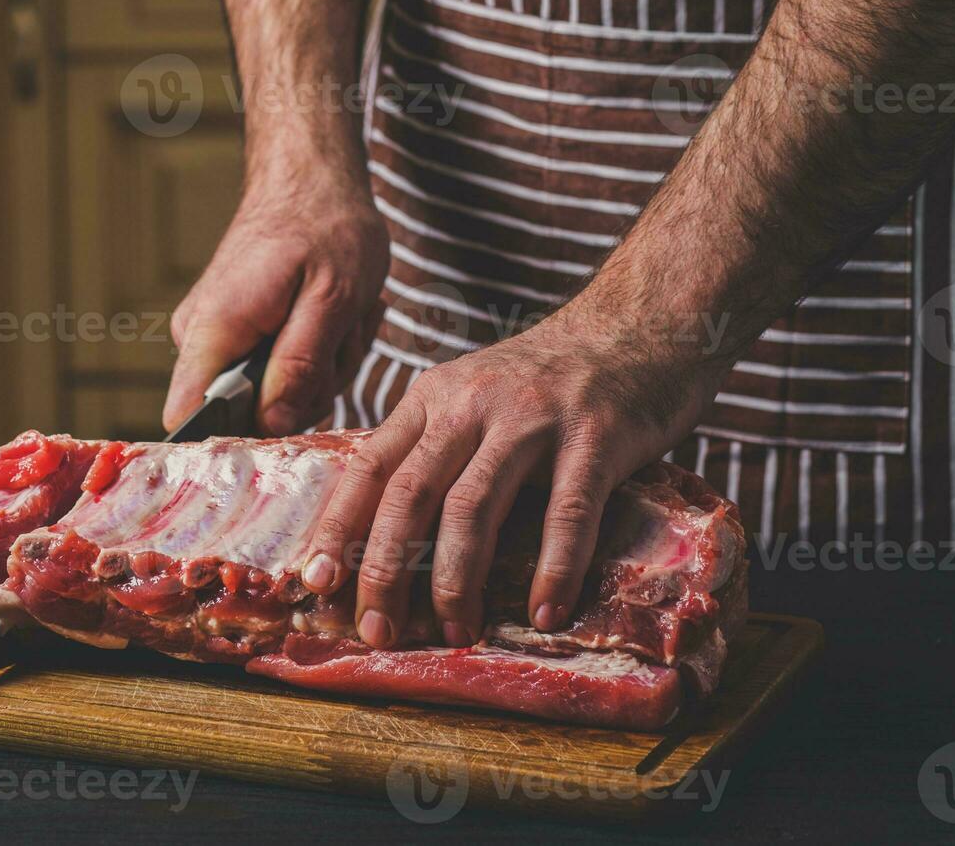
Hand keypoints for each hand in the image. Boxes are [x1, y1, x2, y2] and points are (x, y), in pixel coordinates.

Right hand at [163, 150, 388, 435]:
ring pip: (277, 396)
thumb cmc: (325, 226)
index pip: (188, 417)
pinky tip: (332, 315)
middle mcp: (202, 340)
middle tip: (341, 332)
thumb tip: (271, 426)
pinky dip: (319, 352)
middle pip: (252, 414)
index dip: (240, 437)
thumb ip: (301, 364)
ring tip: (340, 314)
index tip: (296, 411)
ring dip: (325, 365)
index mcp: (214, 330)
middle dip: (312, 386)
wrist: (310, 179)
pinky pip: (281, 372)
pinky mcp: (239, 338)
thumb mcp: (332, 298)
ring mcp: (220, 340)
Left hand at [298, 300, 729, 646]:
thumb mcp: (470, 395)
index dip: (337, 527)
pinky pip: (567, 513)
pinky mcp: (595, 438)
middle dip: (385, 569)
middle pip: (409, 493)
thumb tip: (379, 532)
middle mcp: (471, 404)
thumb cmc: (547, 379)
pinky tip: (545, 614)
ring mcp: (533, 420)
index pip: (369, 467)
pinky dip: (554, 569)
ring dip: (457, 579)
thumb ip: (429, 447)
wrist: (640, 323)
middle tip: (377, 632)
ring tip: (456, 632)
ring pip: (474, 506)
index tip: (315, 582)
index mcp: (432, 399)